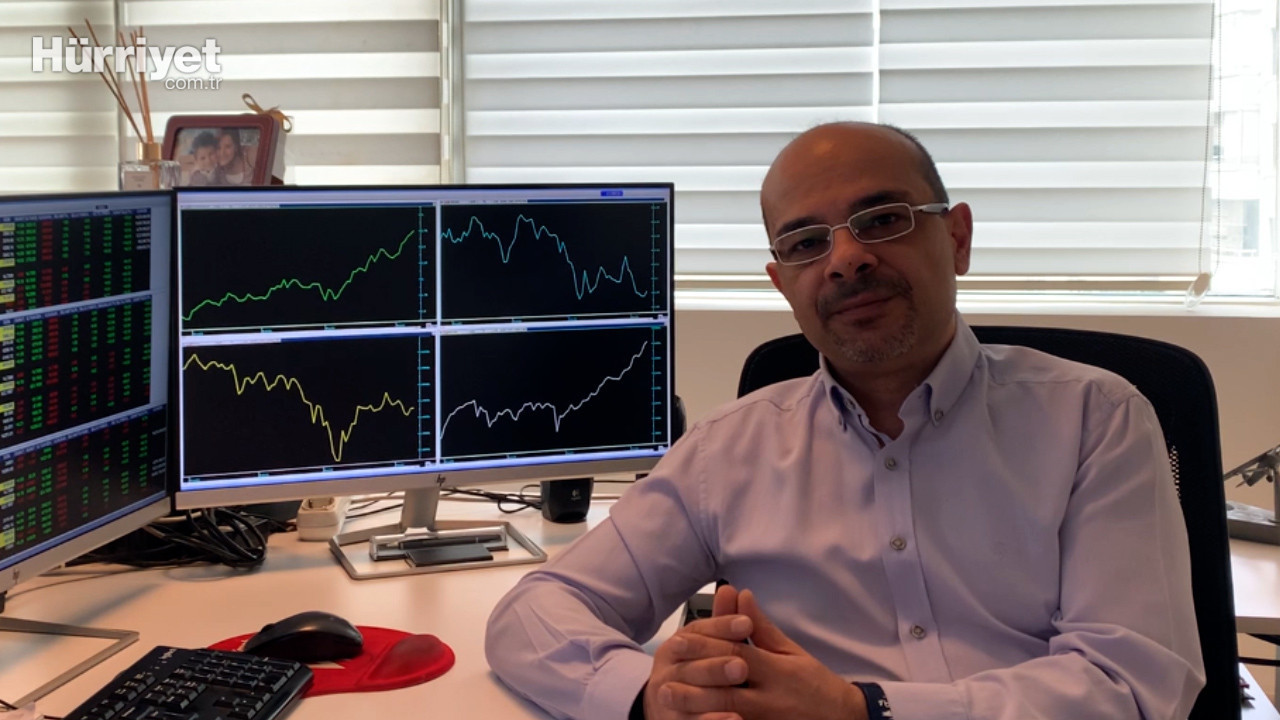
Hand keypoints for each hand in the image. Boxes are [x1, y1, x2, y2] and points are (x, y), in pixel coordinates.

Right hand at [644, 587, 753, 719]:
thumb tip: (730, 588)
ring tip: (739, 702)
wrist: (666, 708)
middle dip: (716, 665)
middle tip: (742, 667)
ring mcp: (669, 696)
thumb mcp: (708, 645)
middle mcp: (669, 668)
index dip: (721, 626)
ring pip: (688, 695)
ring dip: (712, 696)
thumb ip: (721, 623)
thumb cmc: (695, 671)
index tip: (746, 623)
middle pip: (691, 664)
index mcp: (678, 644)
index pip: (698, 631)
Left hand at [660, 587, 868, 719]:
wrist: (842, 719)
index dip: (706, 647)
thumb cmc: (813, 681)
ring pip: (727, 714)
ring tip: (668, 697)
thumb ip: (760, 627)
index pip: (736, 654)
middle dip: (693, 683)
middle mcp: (770, 699)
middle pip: (726, 691)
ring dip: (695, 707)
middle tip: (663, 676)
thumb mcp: (791, 651)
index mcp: (777, 671)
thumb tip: (740, 595)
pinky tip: (693, 718)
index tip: (678, 640)